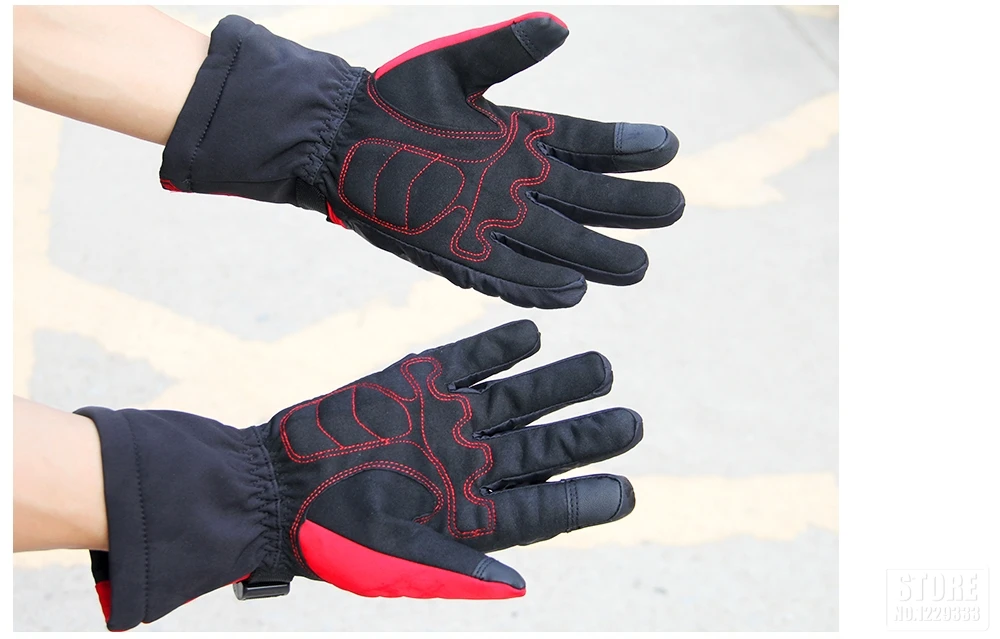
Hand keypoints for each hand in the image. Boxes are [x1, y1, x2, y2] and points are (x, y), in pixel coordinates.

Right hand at [81, 321, 641, 629]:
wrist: (268, 487)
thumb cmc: (329, 539)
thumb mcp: (393, 564)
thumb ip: (457, 569)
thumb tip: (520, 585)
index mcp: (470, 513)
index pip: (542, 508)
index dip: (584, 501)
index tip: (627, 494)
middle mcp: (467, 465)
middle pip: (540, 446)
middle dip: (586, 434)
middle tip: (630, 422)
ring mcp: (444, 420)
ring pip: (514, 398)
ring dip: (556, 382)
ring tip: (601, 368)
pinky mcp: (415, 383)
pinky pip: (465, 361)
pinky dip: (496, 347)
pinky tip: (532, 335)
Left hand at [161, 13, 683, 307]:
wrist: (337, 136)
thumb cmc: (393, 96)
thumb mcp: (454, 65)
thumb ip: (507, 50)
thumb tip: (559, 26)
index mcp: (520, 137)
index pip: (587, 143)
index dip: (627, 146)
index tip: (670, 145)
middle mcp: (514, 182)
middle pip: (584, 198)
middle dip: (629, 207)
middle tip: (674, 208)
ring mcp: (488, 219)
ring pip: (555, 241)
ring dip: (596, 255)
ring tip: (639, 264)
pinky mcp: (455, 250)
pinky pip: (504, 272)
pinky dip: (536, 285)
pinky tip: (572, 293)